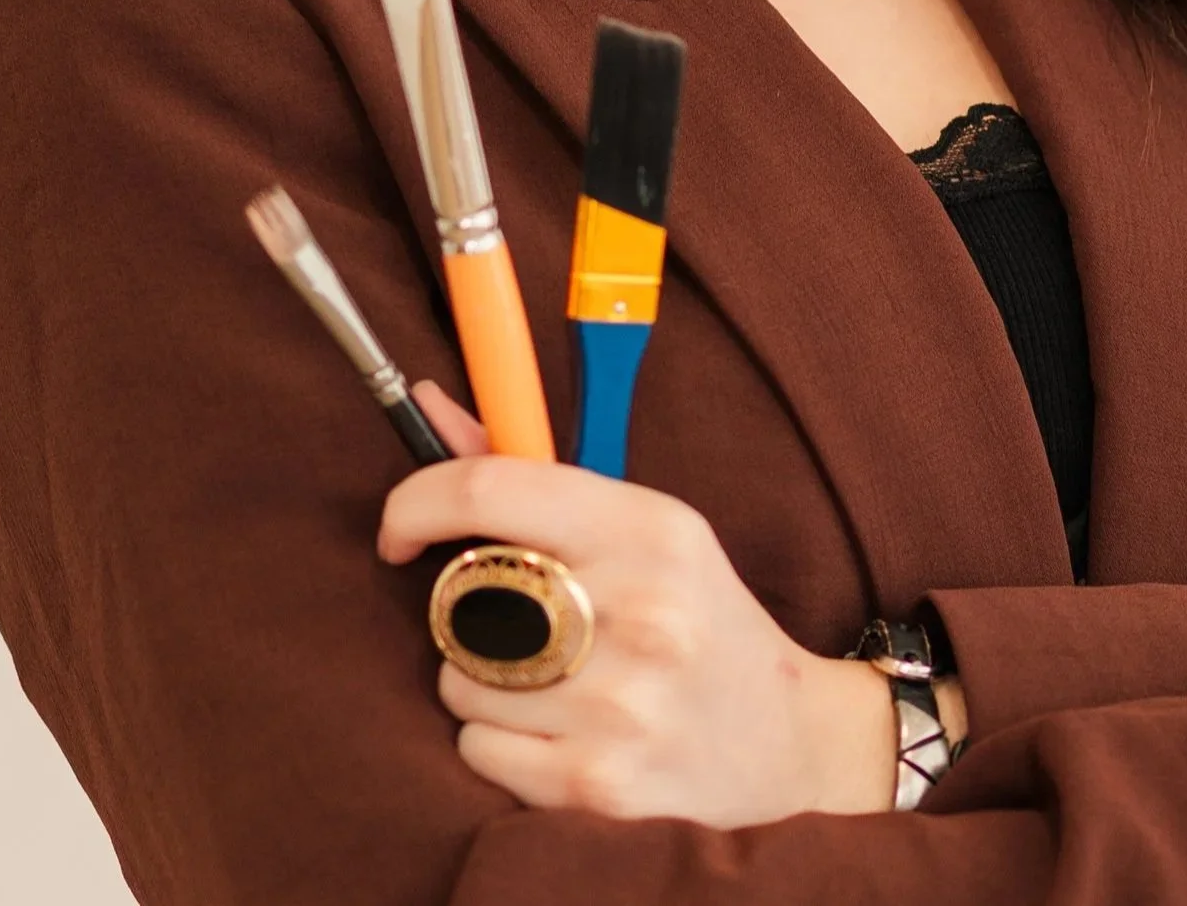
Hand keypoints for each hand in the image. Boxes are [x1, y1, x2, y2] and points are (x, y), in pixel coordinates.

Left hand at [378, 382, 899, 823]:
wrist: (789, 741)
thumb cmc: (698, 617)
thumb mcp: (642, 528)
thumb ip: (531, 476)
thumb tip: (427, 404)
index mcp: (650, 527)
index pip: (493, 488)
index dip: (418, 501)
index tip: (397, 530)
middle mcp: (640, 610)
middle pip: (463, 594)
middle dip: (461, 610)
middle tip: (500, 623)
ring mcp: (621, 703)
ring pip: (460, 680)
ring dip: (479, 682)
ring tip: (550, 682)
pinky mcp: (600, 783)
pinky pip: (477, 749)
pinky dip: (497, 743)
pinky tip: (559, 732)